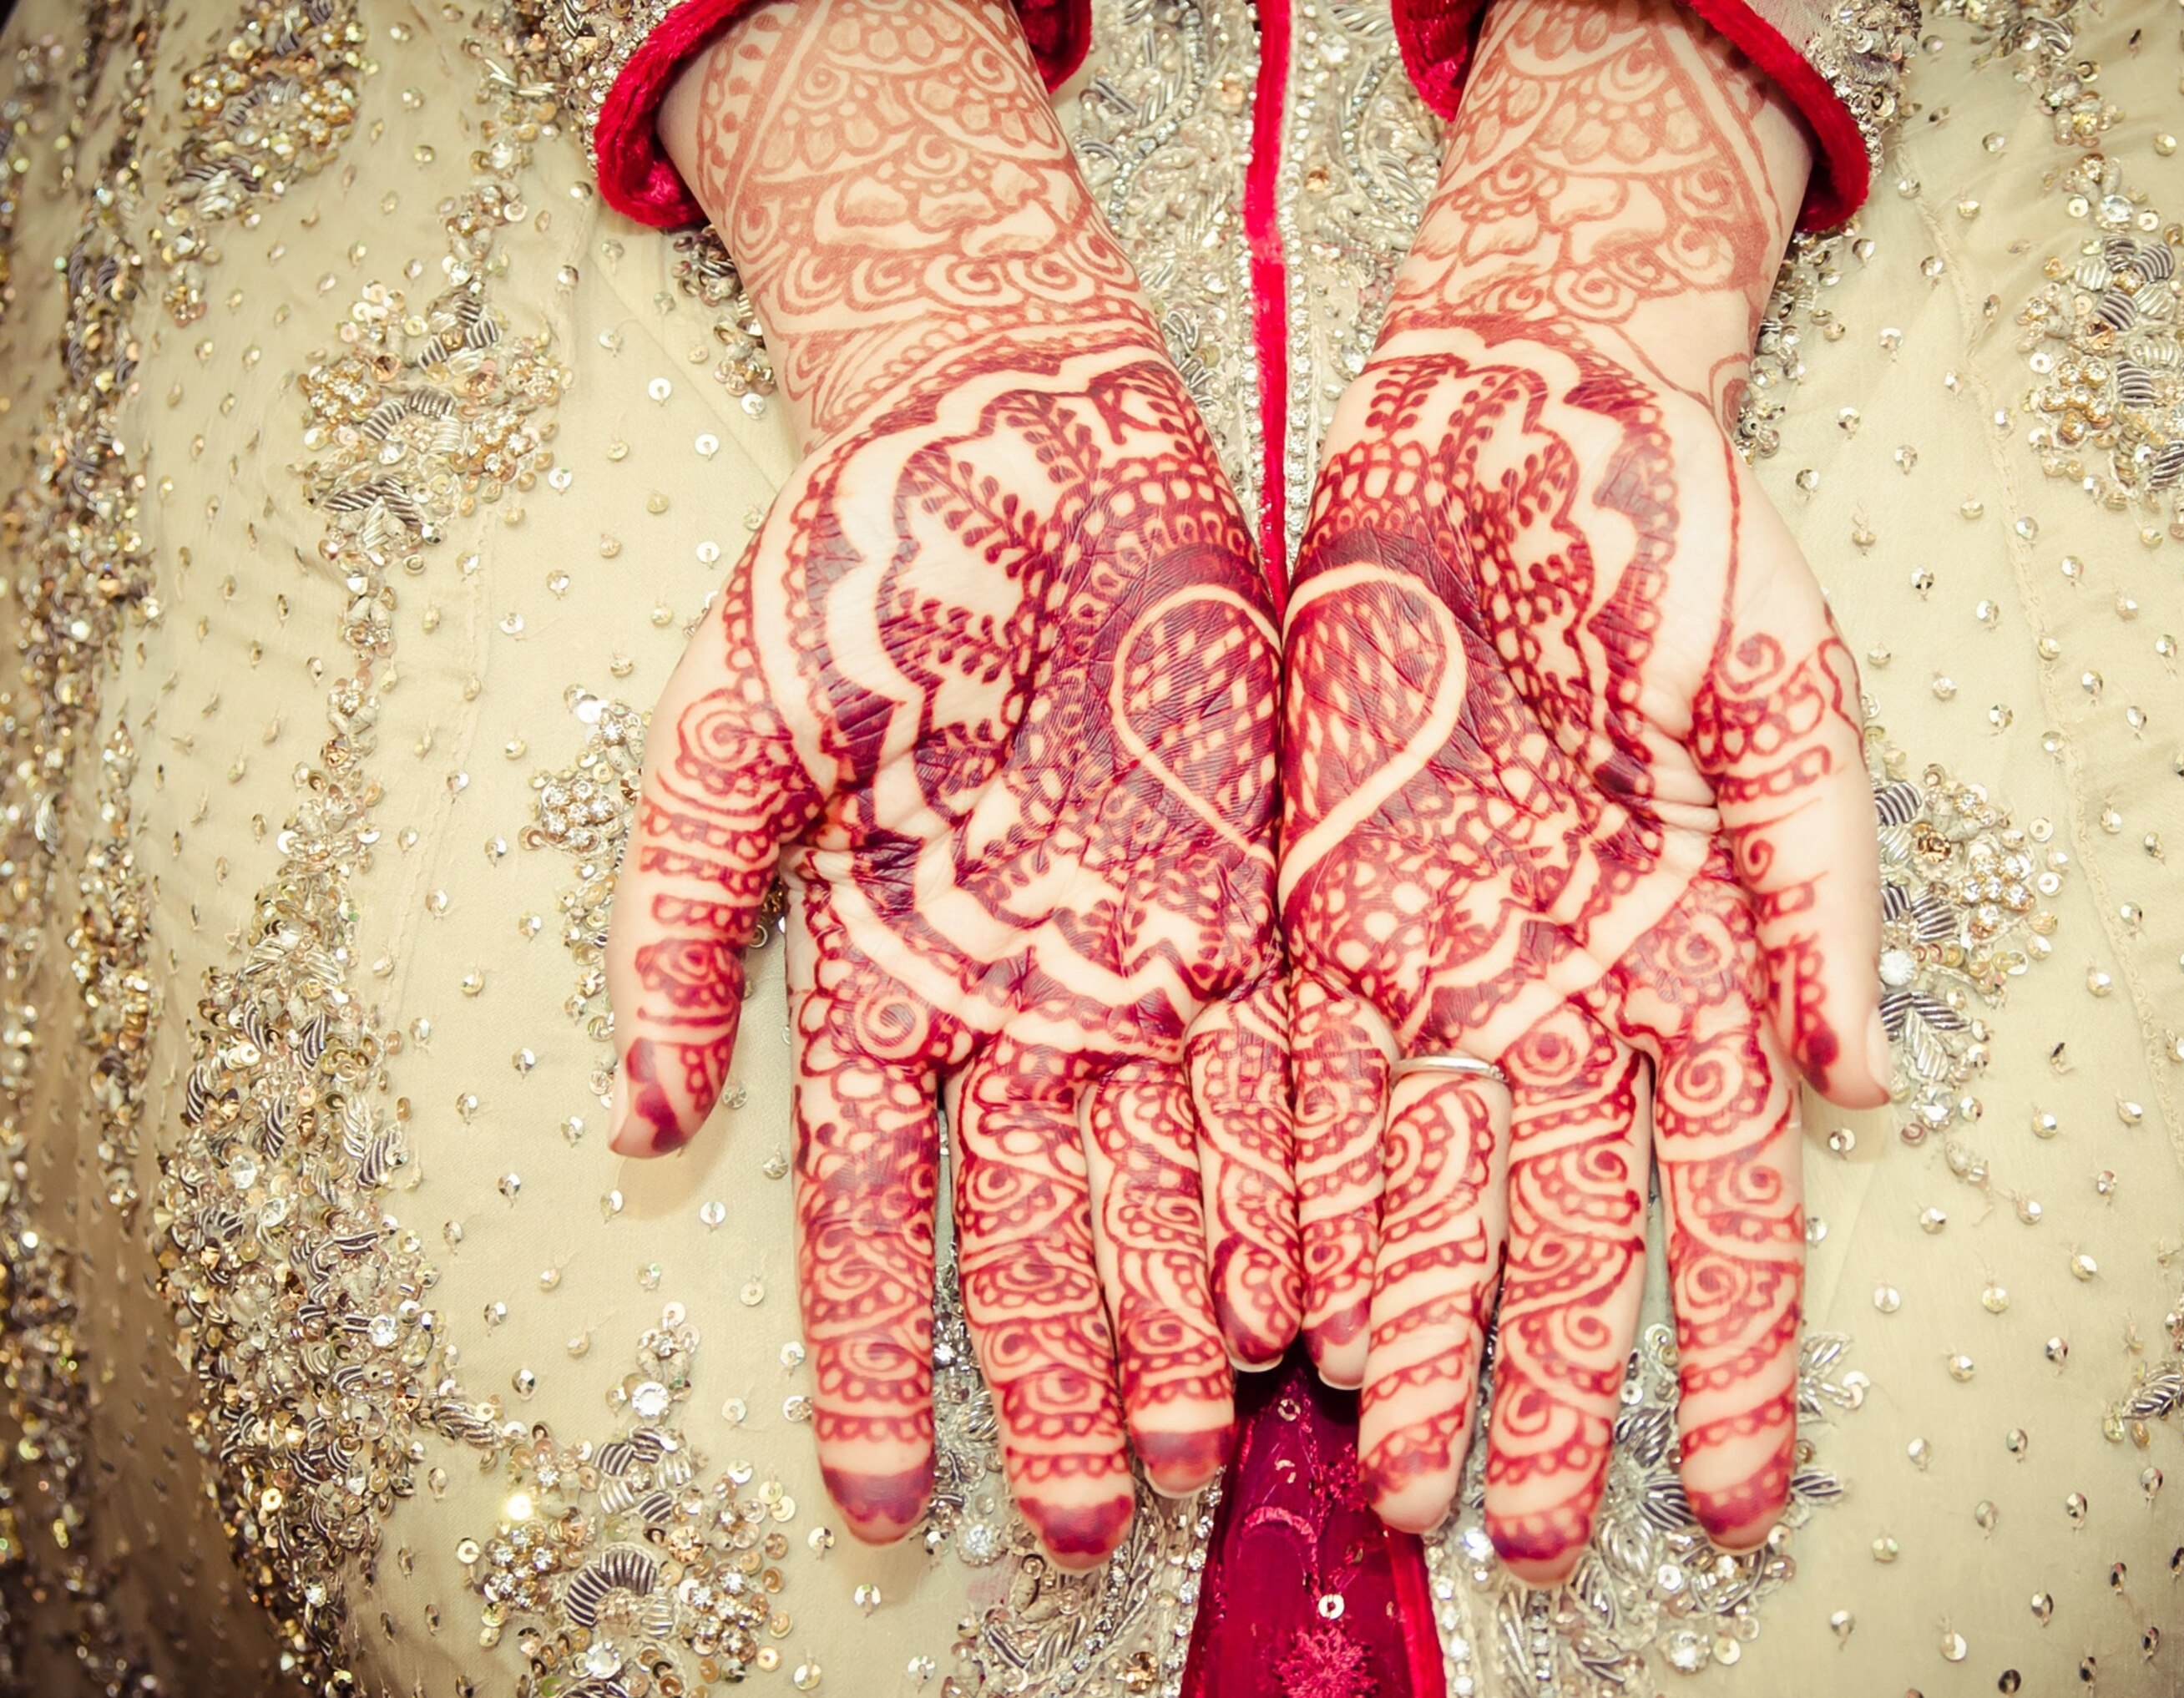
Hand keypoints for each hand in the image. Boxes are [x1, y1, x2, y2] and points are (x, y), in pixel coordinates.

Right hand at [604, 0, 1281, 1570]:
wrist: (1023, 431)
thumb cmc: (852, 567)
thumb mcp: (727, 738)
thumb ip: (675, 927)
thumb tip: (636, 1114)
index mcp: (884, 970)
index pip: (871, 1210)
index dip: (877, 1357)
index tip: (887, 1491)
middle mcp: (1019, 990)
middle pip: (1034, 1229)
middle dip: (1055, 1379)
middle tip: (1077, 1521)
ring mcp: (1138, 950)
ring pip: (1163, 1174)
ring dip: (1174, 1318)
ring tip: (1189, 1455)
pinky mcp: (1251, 893)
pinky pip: (1277, 1063)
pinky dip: (1287, 1177)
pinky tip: (1302, 1292)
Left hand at [1281, 0, 1883, 1582]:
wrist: (1516, 411)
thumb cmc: (1678, 534)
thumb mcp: (1788, 688)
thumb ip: (1813, 886)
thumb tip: (1859, 1082)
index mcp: (1689, 952)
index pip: (1716, 1199)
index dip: (1720, 1353)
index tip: (1727, 1491)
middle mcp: (1557, 983)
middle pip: (1554, 1229)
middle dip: (1542, 1389)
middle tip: (1524, 1535)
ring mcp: (1438, 950)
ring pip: (1422, 1183)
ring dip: (1413, 1333)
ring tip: (1399, 1474)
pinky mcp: (1322, 895)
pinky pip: (1298, 1069)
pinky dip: (1290, 1189)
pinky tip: (1277, 1308)